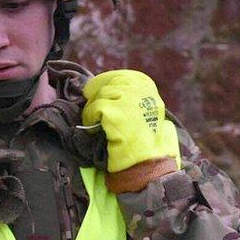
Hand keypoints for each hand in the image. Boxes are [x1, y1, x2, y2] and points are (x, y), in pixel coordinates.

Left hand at [82, 70, 179, 188]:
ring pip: (100, 95)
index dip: (104, 81)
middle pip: (109, 84)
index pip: (122, 76)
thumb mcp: (142, 111)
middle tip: (92, 110)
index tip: (93, 90)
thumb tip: (101, 88)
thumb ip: (129, 97)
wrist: (145, 164)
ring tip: (96, 122)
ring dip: (93, 109)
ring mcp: (129, 101)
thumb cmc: (142, 142)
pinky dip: (90, 118)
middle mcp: (141, 91)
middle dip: (96, 95)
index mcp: (149, 90)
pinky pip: (94, 108)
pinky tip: (95, 128)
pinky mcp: (116, 113)